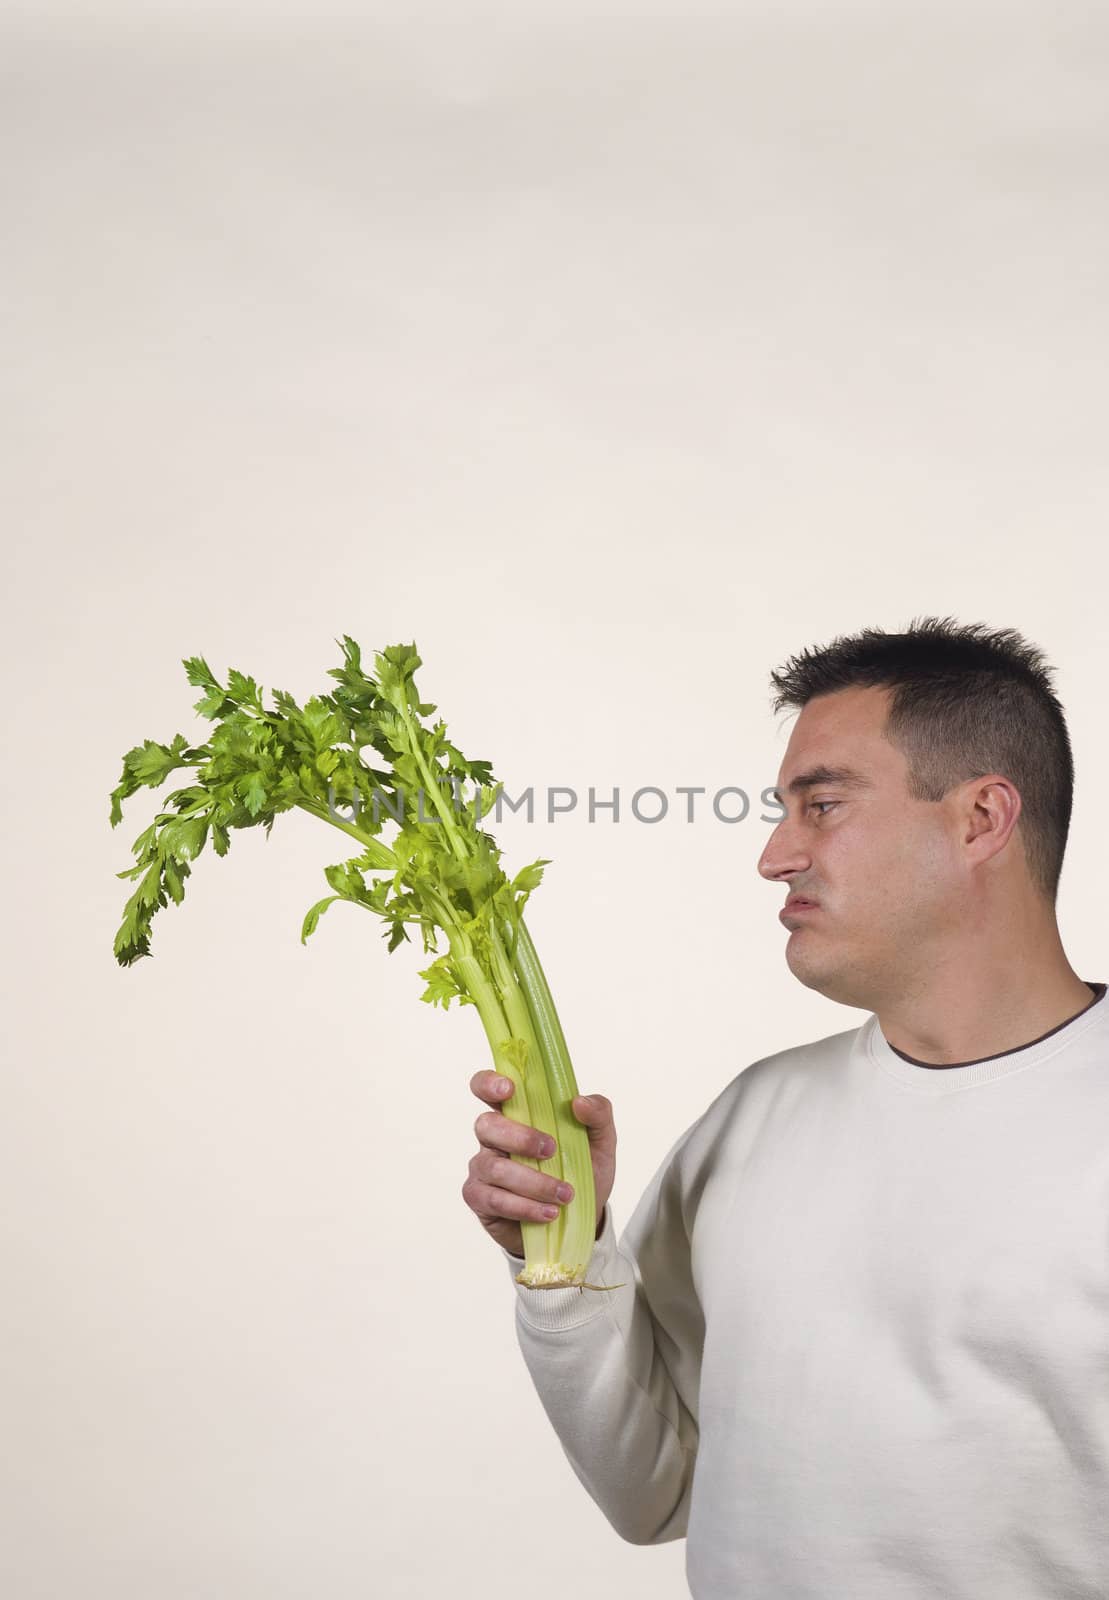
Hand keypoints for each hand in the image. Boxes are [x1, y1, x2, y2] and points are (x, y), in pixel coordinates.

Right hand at [462, 1071, 616, 1258]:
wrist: (582, 1220)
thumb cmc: (583, 1172)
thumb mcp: (601, 1143)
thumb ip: (598, 1115)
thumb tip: (579, 1102)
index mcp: (517, 1113)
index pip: (487, 1088)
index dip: (489, 1083)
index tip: (508, 1089)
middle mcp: (494, 1137)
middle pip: (486, 1125)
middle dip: (520, 1138)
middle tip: (552, 1150)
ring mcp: (483, 1167)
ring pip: (494, 1167)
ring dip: (533, 1182)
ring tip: (564, 1195)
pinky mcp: (480, 1198)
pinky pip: (494, 1199)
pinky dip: (525, 1207)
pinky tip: (548, 1212)